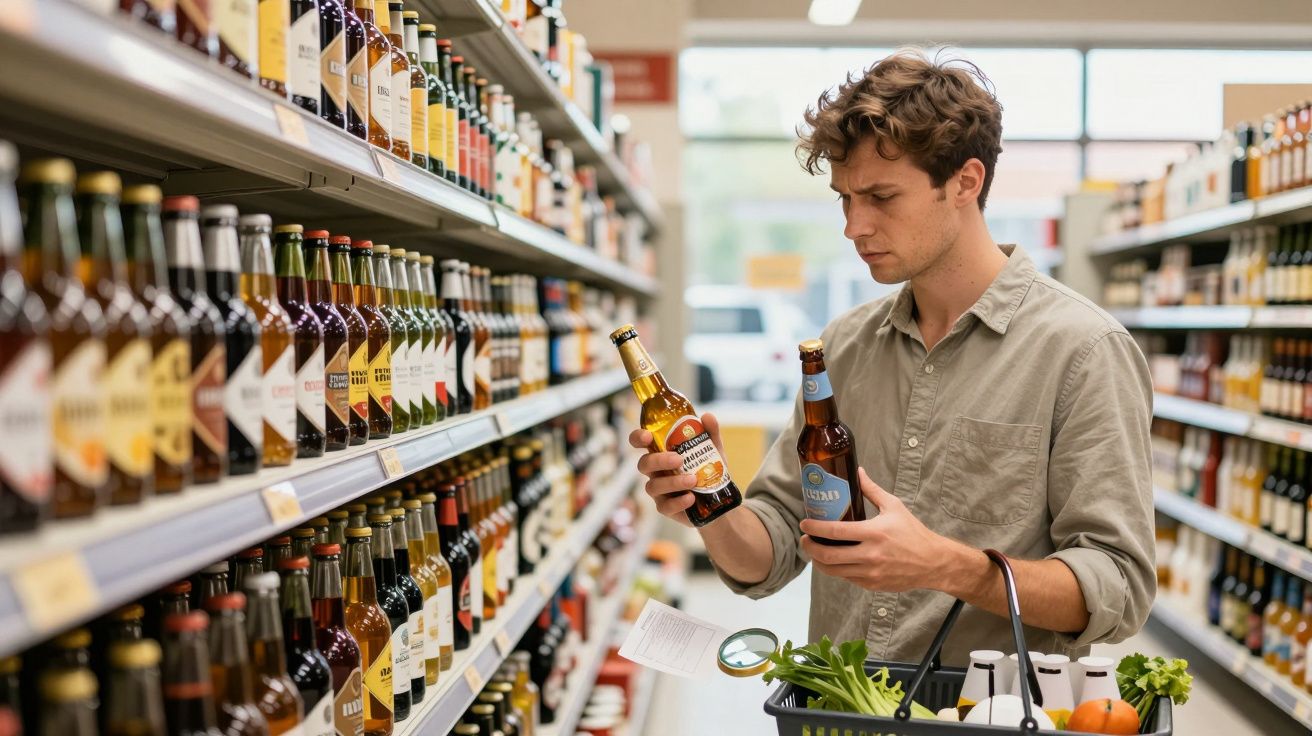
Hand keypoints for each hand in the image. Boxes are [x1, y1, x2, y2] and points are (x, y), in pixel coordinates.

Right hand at [628, 412, 726, 527]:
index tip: (647, 436)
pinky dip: (678, 502)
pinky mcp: (666, 508)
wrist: (719, 500)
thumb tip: (707, 416)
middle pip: (644, 464)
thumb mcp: (713, 450)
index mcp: (661, 452)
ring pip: (653, 486)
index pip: (640, 442)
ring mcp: (659, 491)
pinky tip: (691, 498)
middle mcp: (656, 471)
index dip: (638, 438)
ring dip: (673, 482)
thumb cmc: (708, 470)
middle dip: (659, 460)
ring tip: (693, 480)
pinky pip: (664, 506)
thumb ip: (710, 433)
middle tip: (679, 459)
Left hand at [799, 468, 956, 592]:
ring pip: (833, 571)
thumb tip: (857, 471)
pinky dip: (836, 569)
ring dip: (818, 561)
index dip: (815, 528)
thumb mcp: (894, 507)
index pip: (835, 532)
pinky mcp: (872, 585)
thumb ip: (872, 490)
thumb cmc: (913, 532)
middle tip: (804, 539)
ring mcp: (870, 573)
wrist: (933, 562)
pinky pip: (846, 578)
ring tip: (814, 550)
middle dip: (810, 547)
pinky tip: (833, 560)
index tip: (804, 523)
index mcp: (874, 533)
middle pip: (828, 556)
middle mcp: (870, 555)